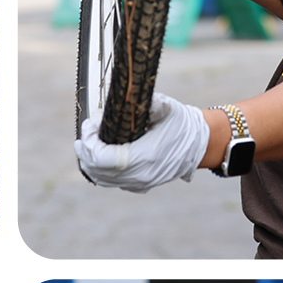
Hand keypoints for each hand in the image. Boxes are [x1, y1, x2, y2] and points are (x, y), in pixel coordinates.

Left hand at [76, 96, 209, 191]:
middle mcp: (139, 175)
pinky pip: (111, 182)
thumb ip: (146, 102)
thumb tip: (124, 96)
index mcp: (144, 157)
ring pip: (102, 179)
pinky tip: (95, 157)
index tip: (90, 124)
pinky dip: (100, 170)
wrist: (200, 145)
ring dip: (89, 163)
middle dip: (86, 151)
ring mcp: (139, 183)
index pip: (103, 157)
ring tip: (84, 147)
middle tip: (83, 136)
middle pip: (98, 170)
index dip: (91, 141)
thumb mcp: (166, 108)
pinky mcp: (139, 186)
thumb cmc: (182, 124)